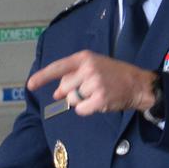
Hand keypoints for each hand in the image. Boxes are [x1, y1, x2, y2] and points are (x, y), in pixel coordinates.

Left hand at [27, 50, 156, 115]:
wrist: (138, 84)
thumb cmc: (114, 75)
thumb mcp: (93, 68)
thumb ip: (73, 77)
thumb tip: (56, 93)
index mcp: (84, 58)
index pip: (58, 67)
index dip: (42, 77)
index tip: (30, 85)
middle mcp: (88, 69)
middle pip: (64, 87)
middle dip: (72, 92)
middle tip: (89, 89)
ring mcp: (94, 84)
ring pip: (72, 100)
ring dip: (81, 101)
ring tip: (97, 94)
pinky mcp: (100, 99)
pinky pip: (80, 109)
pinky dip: (86, 109)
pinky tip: (98, 103)